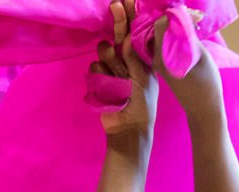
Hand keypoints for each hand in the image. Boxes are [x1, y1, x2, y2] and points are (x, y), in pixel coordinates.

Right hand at [91, 0, 158, 140]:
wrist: (127, 131)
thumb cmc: (141, 108)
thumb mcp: (143, 81)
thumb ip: (134, 59)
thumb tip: (125, 39)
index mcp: (140, 59)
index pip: (134, 33)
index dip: (130, 16)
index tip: (126, 1)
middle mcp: (125, 61)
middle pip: (117, 34)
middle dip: (117, 21)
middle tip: (116, 6)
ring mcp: (111, 69)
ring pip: (104, 50)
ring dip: (110, 61)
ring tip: (119, 80)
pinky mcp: (98, 79)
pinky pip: (95, 68)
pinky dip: (102, 78)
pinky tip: (110, 91)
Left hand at [150, 12, 224, 123]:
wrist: (203, 110)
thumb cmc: (207, 85)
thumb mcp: (201, 55)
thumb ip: (188, 35)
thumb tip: (183, 18)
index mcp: (163, 57)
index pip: (160, 25)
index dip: (175, 15)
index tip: (191, 16)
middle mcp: (156, 59)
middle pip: (159, 29)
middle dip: (174, 20)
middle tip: (193, 19)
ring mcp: (157, 63)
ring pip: (161, 35)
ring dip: (174, 27)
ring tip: (191, 25)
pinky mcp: (162, 66)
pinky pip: (164, 44)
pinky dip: (174, 37)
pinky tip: (186, 36)